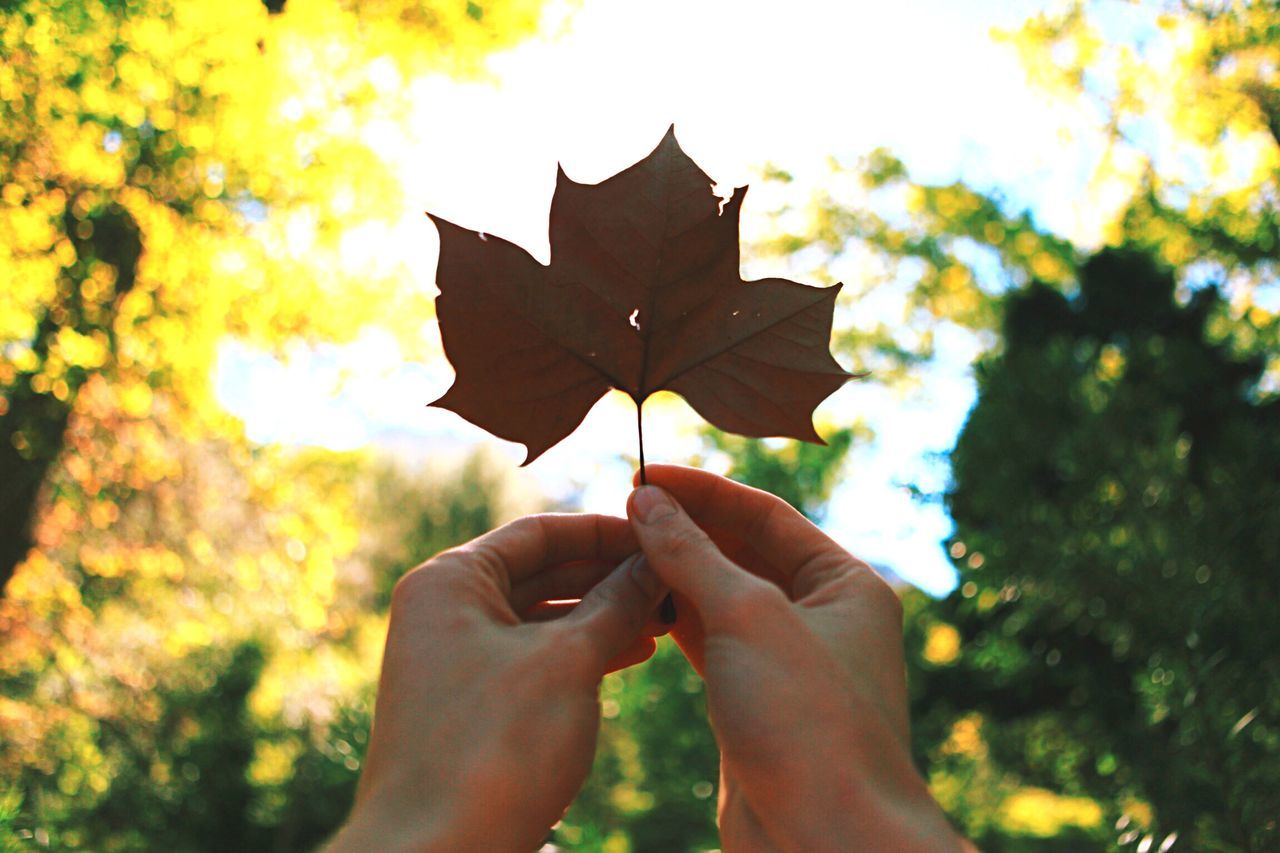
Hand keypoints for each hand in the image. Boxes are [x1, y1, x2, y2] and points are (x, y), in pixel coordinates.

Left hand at [329, 513, 667, 851]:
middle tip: (671, 578)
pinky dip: (582, 654)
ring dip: (603, 615)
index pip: (538, 533)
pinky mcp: (471, 705)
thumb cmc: (492, 749)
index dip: (603, 530)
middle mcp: (445, 612)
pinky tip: (635, 654)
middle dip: (609, 575)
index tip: (658, 533)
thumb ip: (616, 602)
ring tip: (665, 619)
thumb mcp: (567, 663)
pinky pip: (534, 659)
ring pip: (542, 619)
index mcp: (450, 581)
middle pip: (541, 573)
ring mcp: (455, 660)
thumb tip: (655, 560)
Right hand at [627, 466, 960, 851]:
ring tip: (619, 549)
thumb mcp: (747, 618)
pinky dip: (675, 622)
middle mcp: (823, 617)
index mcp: (845, 585)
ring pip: (723, 600)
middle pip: (744, 553)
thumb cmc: (809, 724)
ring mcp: (789, 663)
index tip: (644, 474)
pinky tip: (637, 604)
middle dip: (686, 529)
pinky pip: (712, 645)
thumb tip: (648, 499)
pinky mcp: (757, 703)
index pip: (765, 516)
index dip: (703, 491)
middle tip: (624, 507)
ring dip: (675, 574)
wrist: (826, 839)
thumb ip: (693, 554)